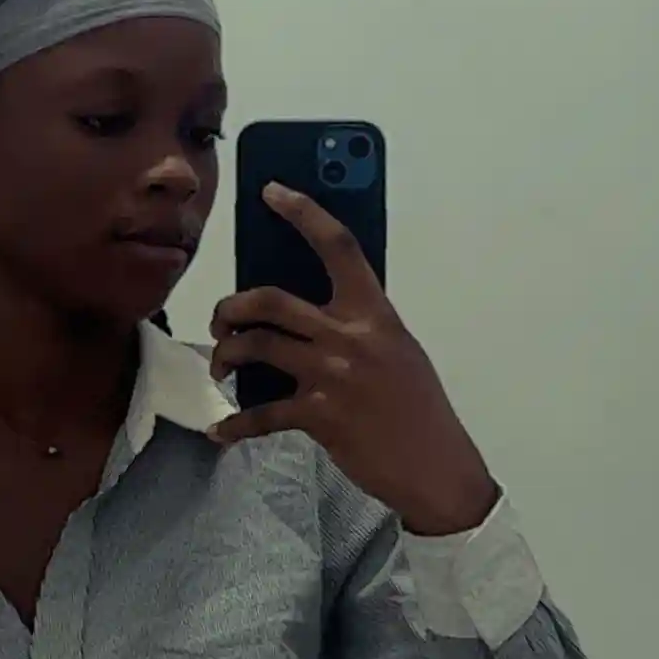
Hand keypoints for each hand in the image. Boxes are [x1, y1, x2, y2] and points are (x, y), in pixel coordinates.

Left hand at [208, 184, 497, 535]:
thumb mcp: (398, 351)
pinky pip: (260, 414)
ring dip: (227, 354)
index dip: (303, 212)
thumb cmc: (418, 408)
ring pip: (257, 346)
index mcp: (375, 313)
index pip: (338, 247)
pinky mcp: (319, 416)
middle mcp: (351, 336)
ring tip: (222, 366)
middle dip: (232, 307)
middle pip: (271, 300)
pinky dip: (234, 424)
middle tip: (222, 322)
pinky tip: (222, 431)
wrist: (436, 467)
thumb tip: (309, 315)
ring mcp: (332, 375)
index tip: (272, 192)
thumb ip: (359, 327)